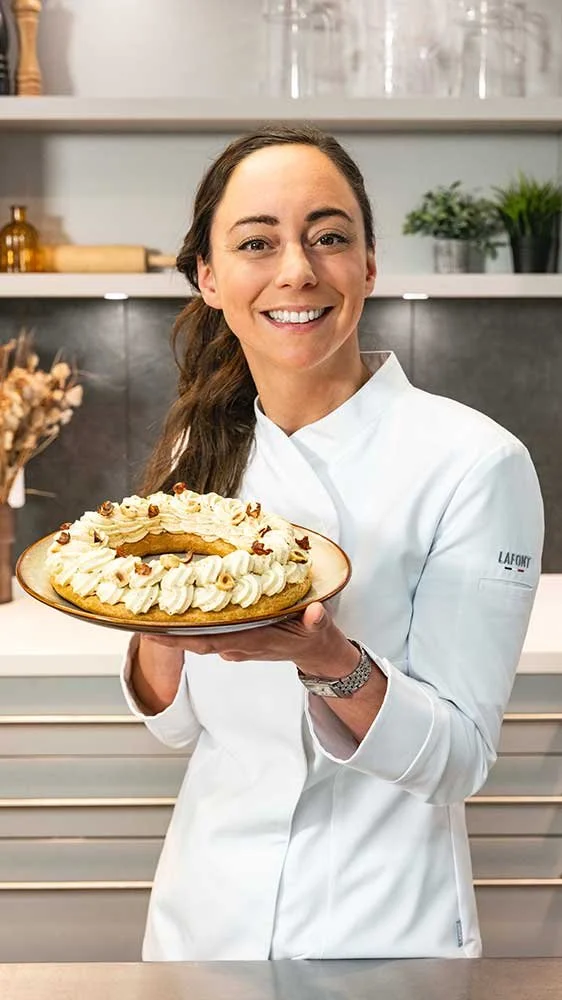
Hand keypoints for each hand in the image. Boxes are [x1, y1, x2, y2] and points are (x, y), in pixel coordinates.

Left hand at [145, 601, 359, 679]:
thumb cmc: (313, 636)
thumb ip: (316, 620)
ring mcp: (235, 643)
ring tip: (146, 611)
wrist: (314, 652)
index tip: (160, 632)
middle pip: (196, 642)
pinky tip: (173, 608)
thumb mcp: (318, 628)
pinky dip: (189, 623)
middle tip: (138, 620)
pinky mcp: (235, 637)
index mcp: (253, 640)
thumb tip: (314, 612)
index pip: (213, 642)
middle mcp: (238, 645)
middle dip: (167, 635)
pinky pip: (207, 632)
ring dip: (173, 629)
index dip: (186, 639)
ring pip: (199, 637)